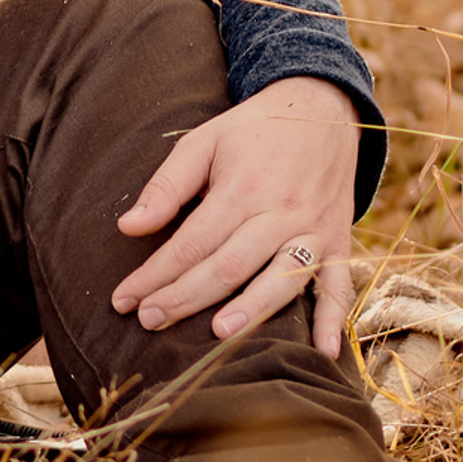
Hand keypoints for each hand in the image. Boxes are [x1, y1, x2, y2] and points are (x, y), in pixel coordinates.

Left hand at [110, 77, 359, 359]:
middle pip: (229, 267)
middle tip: (148, 321)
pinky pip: (339, 286)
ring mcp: (313, 231)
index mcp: (241, 188)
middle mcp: (280, 214)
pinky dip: (333, 320)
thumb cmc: (253, 130)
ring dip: (250, 311)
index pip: (191, 243)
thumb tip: (127, 227)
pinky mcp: (338, 243)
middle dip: (185, 298)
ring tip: (216, 338)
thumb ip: (166, 186)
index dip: (155, 275)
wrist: (321, 109)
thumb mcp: (203, 142)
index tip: (124, 300)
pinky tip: (323, 352)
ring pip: (280, 280)